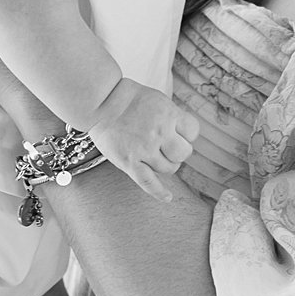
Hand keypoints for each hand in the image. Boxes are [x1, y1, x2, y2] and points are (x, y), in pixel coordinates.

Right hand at [85, 78, 200, 203]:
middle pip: (183, 153)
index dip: (187, 134)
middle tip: (167, 148)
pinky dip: (159, 192)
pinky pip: (149, 183)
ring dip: (166, 165)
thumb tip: (182, 131)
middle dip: (178, 152)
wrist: (101, 101)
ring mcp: (145, 149)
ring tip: (156, 158)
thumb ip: (172, 116)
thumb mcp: (158, 99)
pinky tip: (167, 197)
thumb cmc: (128, 97)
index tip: (180, 134)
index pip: (193, 132)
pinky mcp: (130, 162)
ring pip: (169, 169)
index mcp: (169, 115)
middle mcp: (160, 133)